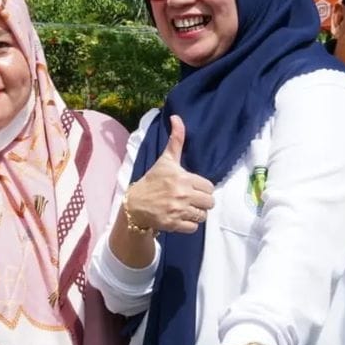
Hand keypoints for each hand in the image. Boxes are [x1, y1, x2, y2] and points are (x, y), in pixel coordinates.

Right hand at [124, 115, 214, 233]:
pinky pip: (194, 227)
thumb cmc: (153, 180)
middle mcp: (182, 195)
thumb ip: (176, 140)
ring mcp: (178, 211)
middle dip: (201, 202)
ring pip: (203, 215)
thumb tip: (176, 117)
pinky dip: (189, 224)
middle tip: (190, 200)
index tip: (191, 188)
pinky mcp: (174, 224)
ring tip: (185, 209)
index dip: (201, 188)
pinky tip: (180, 218)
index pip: (209, 187)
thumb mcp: (165, 160)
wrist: (134, 204)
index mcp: (183, 178)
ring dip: (196, 213)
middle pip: (209, 202)